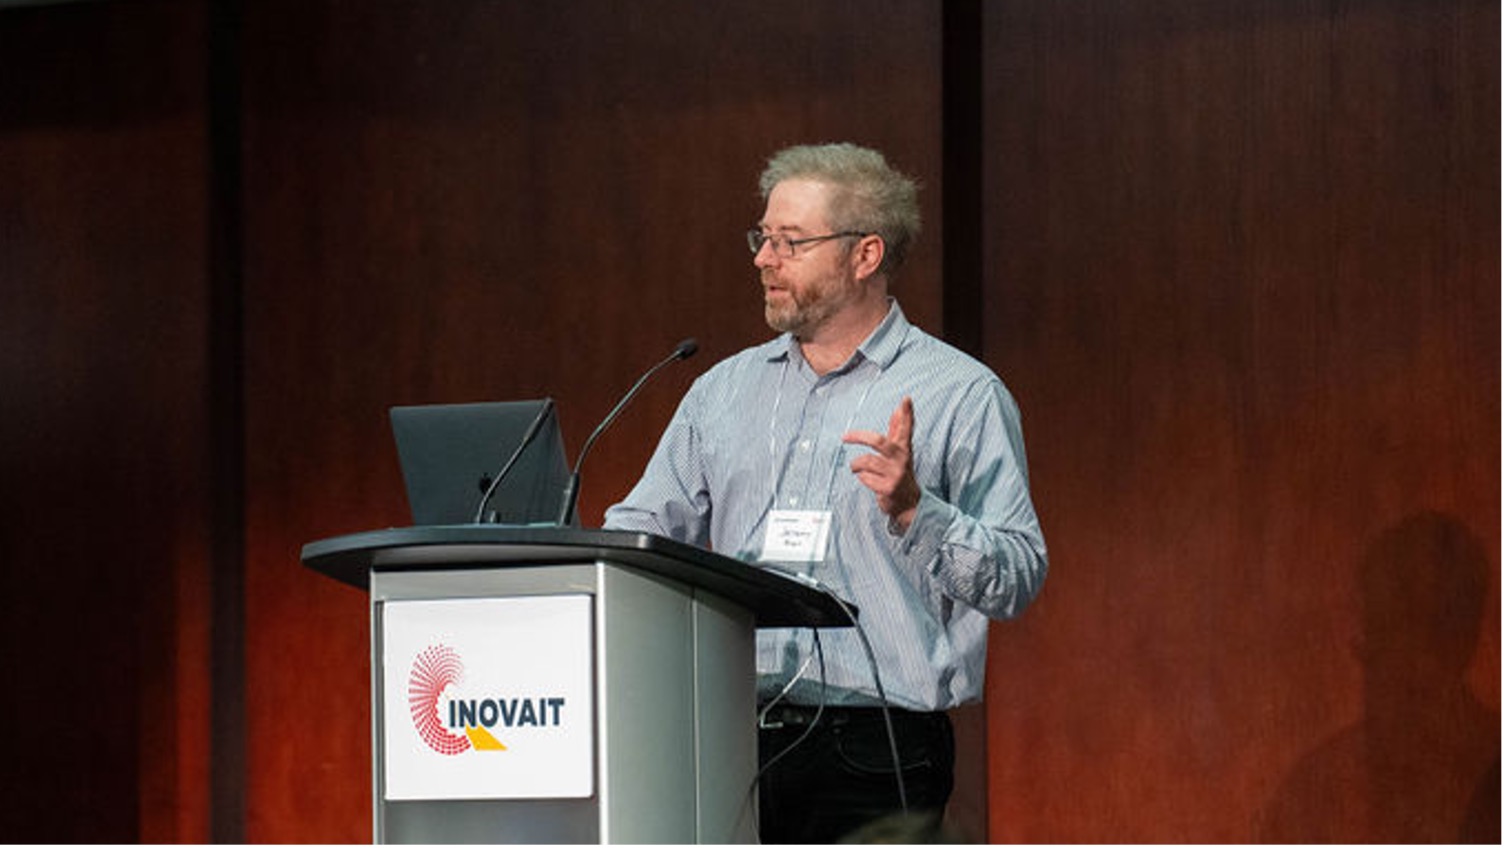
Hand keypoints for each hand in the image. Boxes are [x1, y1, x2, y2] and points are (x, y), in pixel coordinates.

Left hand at [842, 397, 921, 531]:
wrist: (909, 505)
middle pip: (878, 442)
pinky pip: (865, 478)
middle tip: (844, 437)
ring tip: (855, 467)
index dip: (907, 414)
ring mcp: (894, 474)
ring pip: (866, 462)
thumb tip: (899, 408)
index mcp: (904, 448)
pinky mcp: (887, 488)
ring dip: (856, 465)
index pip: (906, 428)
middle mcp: (901, 459)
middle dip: (859, 438)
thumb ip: (898, 430)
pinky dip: (862, 478)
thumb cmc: (900, 473)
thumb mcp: (901, 452)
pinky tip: (867, 480)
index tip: (906, 399)